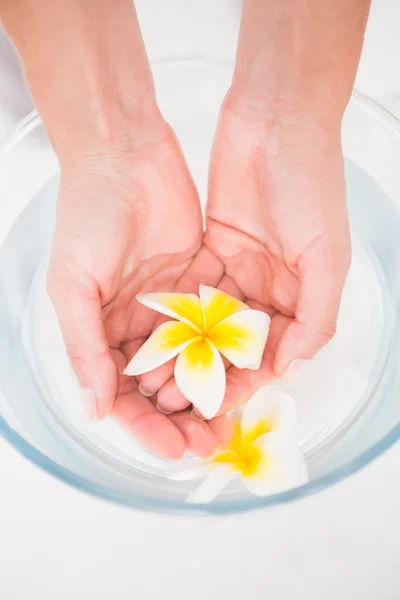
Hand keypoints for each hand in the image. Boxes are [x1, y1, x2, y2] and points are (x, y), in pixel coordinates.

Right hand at [47, 121, 230, 458]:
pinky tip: (244, 372)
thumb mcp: (74, 286)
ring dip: (209, 390)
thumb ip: (85, 347)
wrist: (125, 154)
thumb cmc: (88, 214)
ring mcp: (171, 304)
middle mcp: (137, 324)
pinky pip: (215, 324)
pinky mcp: (200, 282)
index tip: (171, 448)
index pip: (122, 393)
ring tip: (229, 418)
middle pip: (162, 386)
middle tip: (207, 443)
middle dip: (182, 417)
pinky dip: (227, 349)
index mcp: (102, 330)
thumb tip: (94, 410)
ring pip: (194, 360)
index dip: (145, 425)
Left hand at [147, 94, 350, 415]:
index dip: (248, 383)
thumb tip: (290, 368)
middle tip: (180, 403)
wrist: (274, 121)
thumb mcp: (327, 255)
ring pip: (213, 325)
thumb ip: (315, 316)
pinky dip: (179, 319)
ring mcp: (240, 270)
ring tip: (161, 382)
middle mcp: (272, 287)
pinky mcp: (212, 250)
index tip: (216, 407)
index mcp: (303, 294)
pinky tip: (158, 342)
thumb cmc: (311, 182)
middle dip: (212, 375)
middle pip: (239, 346)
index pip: (274, 353)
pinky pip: (195, 294)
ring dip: (191, 352)